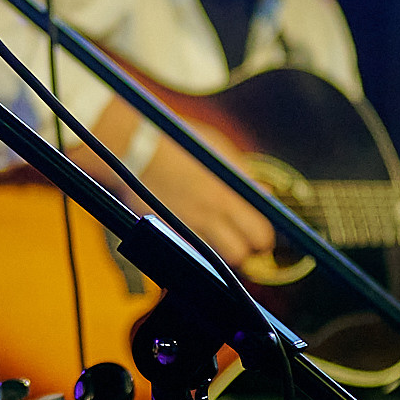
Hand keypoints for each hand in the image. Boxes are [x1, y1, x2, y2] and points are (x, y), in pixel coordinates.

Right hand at [81, 139, 274, 267]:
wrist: (134, 145)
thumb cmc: (177, 141)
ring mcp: (188, 223)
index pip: (261, 232)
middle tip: (240, 241)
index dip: (261, 237)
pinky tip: (190, 231)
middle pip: (244, 253)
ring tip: (216, 239)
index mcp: (229, 191)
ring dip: (222, 252)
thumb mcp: (217, 148)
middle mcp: (211, 211)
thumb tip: (264, 192)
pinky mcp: (167, 230)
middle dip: (246, 250)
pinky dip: (195, 247)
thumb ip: (243, 174)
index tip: (257, 235)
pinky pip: (190, 250)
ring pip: (218, 257)